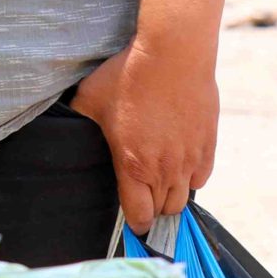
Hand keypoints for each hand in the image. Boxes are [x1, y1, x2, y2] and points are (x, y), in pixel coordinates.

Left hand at [69, 40, 218, 232]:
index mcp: (132, 165)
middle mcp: (164, 169)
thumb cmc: (128, 75)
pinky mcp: (209, 145)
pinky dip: (190, 178)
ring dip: (171, 196)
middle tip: (142, 199)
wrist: (173, 55)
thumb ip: (80, 121)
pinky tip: (178, 166)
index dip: (135, 222)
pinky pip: (201, 178)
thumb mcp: (89, 99)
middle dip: (152, 210)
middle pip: (164, 210)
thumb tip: (67, 126)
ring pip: (184, 197)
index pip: (139, 214)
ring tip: (158, 184)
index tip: (132, 220)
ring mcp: (190, 158)